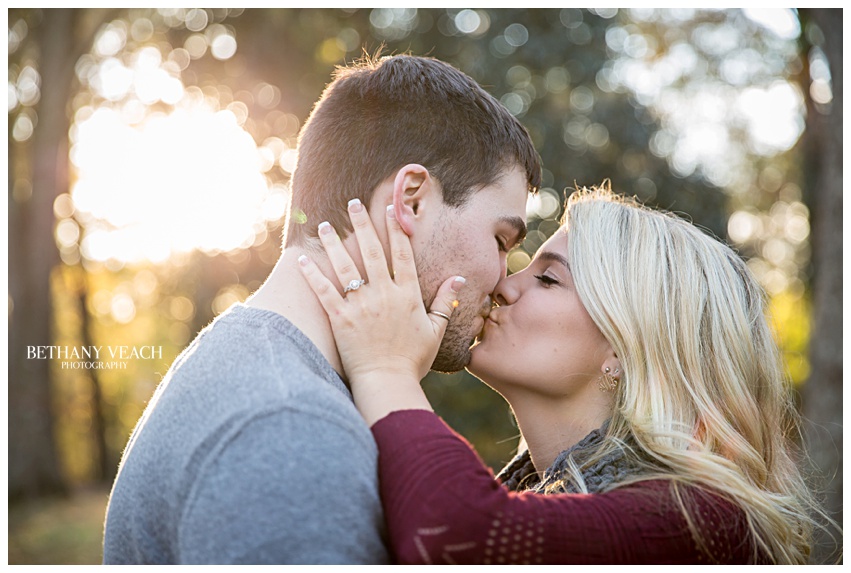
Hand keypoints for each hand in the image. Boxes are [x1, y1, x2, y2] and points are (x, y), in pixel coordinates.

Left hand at [297, 199, 465, 386]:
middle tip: (353, 203)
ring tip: (324, 225)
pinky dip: (313, 275)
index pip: (402, 255)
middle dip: (362, 224)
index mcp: (407, 295)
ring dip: (333, 243)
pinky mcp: (340, 319)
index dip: (396, 230)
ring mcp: (360, 305)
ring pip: (345, 266)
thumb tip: (459, 278)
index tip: (390, 210)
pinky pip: (324, 291)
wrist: (387, 383)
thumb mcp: (435, 330)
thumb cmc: (413, 360)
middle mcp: (383, 294)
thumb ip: (446, 302)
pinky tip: (303, 260)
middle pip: (371, 252)